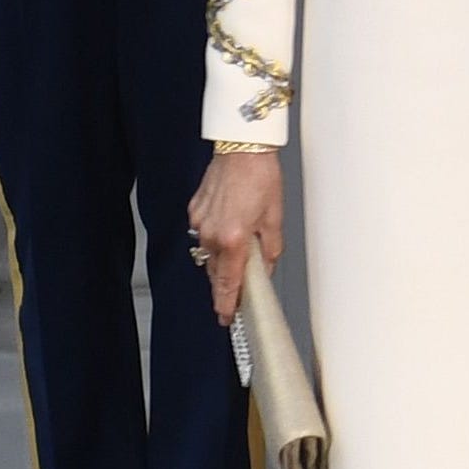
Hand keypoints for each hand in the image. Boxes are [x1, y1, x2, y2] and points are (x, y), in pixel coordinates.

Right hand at [187, 150, 285, 325]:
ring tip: (240, 247)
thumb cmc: (261, 178)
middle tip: (239, 290)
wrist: (242, 149)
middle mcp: (211, 234)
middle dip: (226, 282)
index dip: (226, 304)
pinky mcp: (194, 211)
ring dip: (222, 258)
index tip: (226, 318)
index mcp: (234, 238)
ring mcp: (199, 222)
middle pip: (216, 271)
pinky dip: (216, 237)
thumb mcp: (275, 218)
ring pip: (209, 253)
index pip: (228, 282)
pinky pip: (204, 234)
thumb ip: (269, 250)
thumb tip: (266, 270)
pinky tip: (230, 225)